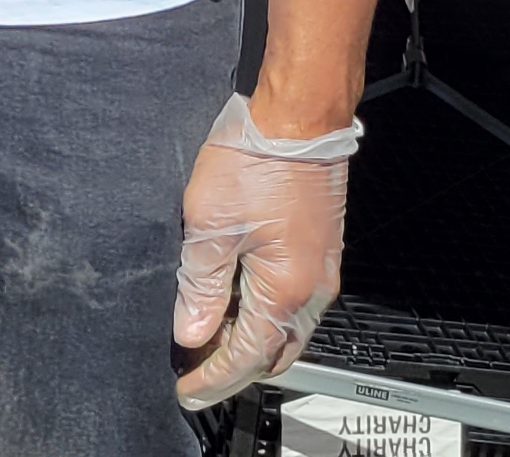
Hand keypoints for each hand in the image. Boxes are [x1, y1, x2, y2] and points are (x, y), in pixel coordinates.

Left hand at [171, 92, 357, 407]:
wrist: (297, 118)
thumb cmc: (255, 160)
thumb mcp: (209, 226)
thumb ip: (201, 286)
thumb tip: (192, 333)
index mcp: (285, 289)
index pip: (247, 355)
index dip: (214, 378)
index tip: (187, 390)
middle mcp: (313, 287)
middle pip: (276, 351)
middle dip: (236, 368)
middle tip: (197, 372)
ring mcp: (322, 268)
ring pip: (288, 328)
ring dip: (252, 342)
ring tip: (211, 340)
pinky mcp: (320, 248)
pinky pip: (296, 302)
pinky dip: (267, 315)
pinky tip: (238, 303)